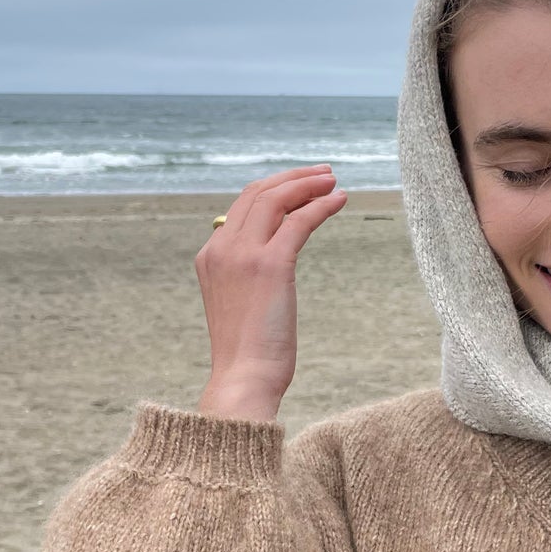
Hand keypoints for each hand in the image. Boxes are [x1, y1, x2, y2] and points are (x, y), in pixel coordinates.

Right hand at [194, 165, 347, 411]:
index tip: (300, 186)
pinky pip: (300, 221)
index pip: (242, 207)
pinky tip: (340, 200)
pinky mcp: (271, 265)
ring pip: (277, 199)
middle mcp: (222, 248)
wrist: (243, 378)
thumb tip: (273, 259)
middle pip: (258, 193)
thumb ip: (246, 274)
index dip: (274, 189)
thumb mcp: (238, 302)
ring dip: (308, 185)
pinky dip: (321, 206)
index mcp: (210, 255)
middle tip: (323, 173)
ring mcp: (244, 254)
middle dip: (293, 178)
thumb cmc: (247, 351)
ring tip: (333, 181)